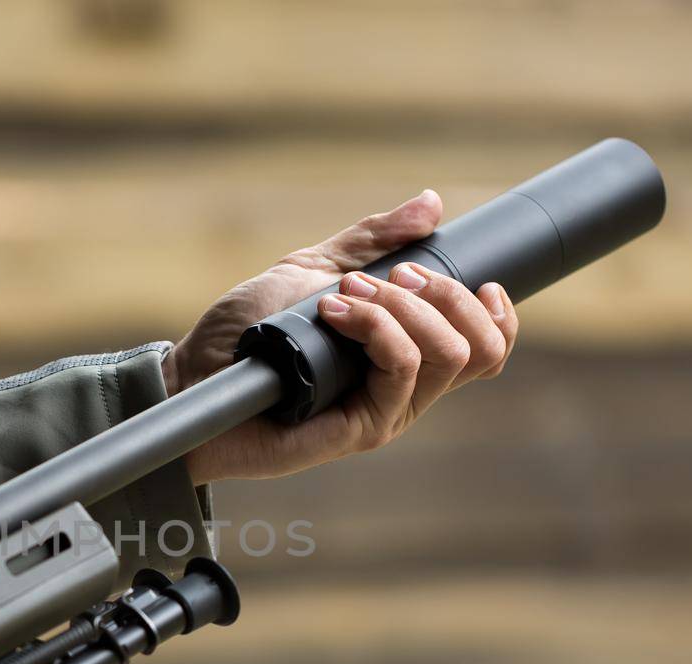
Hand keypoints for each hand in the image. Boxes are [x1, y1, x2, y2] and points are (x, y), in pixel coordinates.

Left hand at [165, 190, 519, 482]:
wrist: (193, 376)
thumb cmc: (247, 332)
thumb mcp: (312, 268)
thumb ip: (372, 242)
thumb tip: (432, 204)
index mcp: (405, 358)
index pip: (488, 348)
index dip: (498, 312)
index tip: (476, 277)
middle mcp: (404, 392)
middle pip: (478, 349)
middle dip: (443, 293)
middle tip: (387, 276)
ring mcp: (384, 414)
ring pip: (443, 356)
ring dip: (401, 307)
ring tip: (343, 295)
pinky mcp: (358, 430)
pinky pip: (399, 373)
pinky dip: (376, 328)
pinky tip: (333, 312)